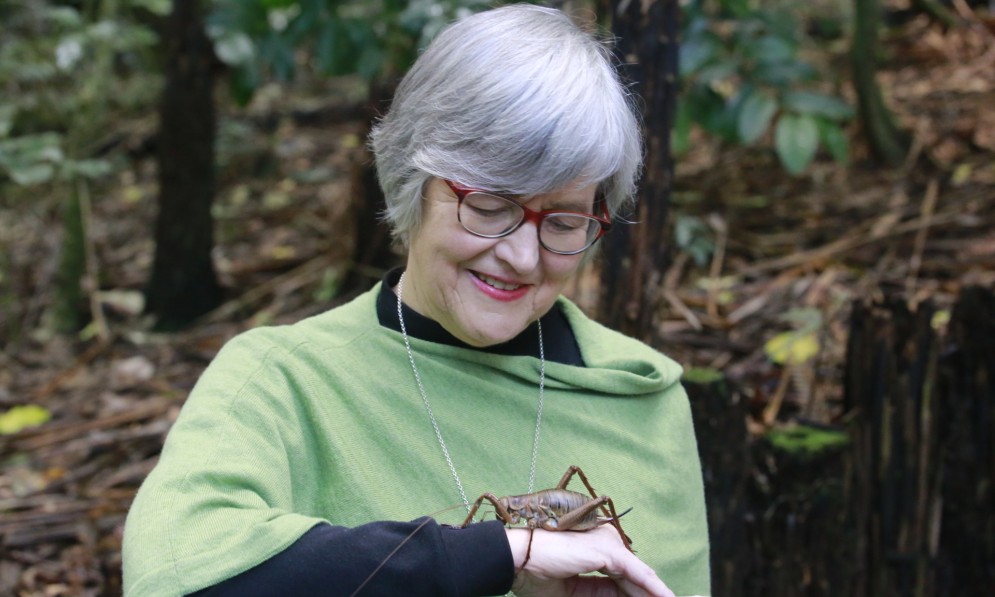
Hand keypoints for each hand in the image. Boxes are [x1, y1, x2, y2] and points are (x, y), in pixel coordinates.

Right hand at [506, 525, 675, 596]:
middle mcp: (604, 542)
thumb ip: (596, 595)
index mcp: (593, 549)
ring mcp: (609, 544)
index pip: (621, 580)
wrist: (515, 559)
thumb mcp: (570, 593)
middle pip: (633, 578)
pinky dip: (655, 591)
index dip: (635, 596)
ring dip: (653, 596)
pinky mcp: (610, 552)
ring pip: (639, 578)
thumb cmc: (533, 575)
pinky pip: (640, 575)